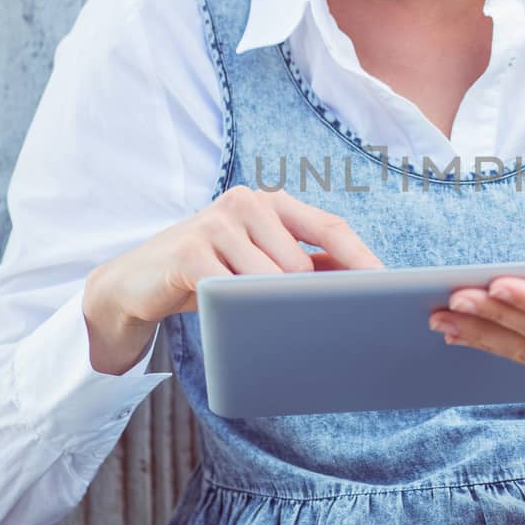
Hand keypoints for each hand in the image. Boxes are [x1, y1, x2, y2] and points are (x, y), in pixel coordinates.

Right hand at [89, 185, 383, 330]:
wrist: (136, 281)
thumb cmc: (211, 272)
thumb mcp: (259, 262)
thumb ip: (305, 265)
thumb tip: (363, 285)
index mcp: (271, 202)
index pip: (330, 227)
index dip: (361, 258)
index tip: (388, 287)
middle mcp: (247, 203)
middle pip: (303, 265)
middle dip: (307, 299)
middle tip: (304, 322)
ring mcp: (216, 223)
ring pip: (272, 282)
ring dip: (269, 310)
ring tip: (256, 318)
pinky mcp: (189, 251)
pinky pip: (233, 290)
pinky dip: (237, 310)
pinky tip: (228, 314)